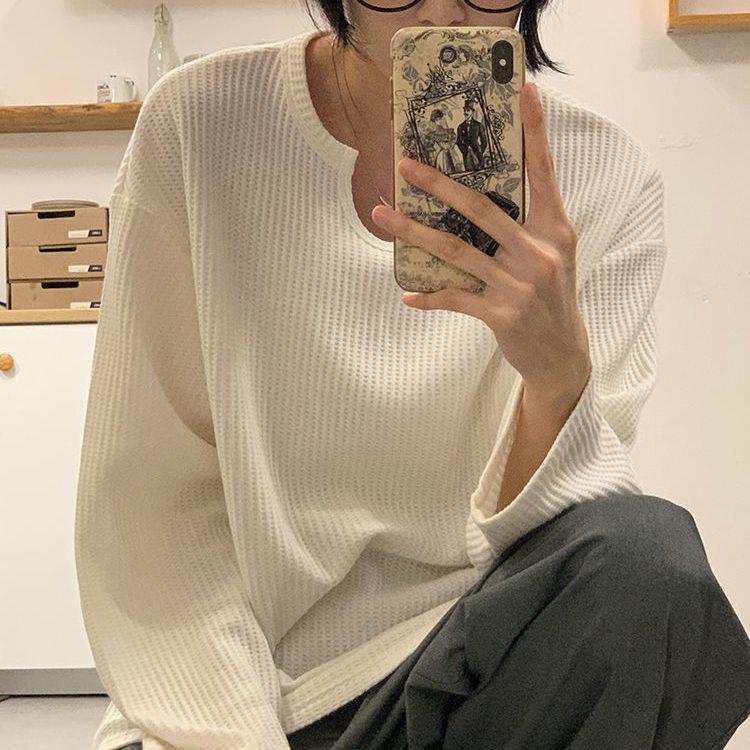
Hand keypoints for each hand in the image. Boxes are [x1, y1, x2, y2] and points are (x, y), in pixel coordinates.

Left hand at [372, 82, 591, 406]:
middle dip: (439, 184)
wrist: (563, 353)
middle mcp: (539, 252)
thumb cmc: (553, 296)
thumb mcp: (554, 253)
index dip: (536, 132)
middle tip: (405, 164)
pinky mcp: (501, 314)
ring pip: (456, 250)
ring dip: (414, 231)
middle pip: (482, 208)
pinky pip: (455, 299)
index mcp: (556, 229)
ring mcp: (519, 284)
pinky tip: (408, 294)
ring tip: (381, 214)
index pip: (543, 172)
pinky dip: (430, 296)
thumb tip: (482, 193)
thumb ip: (530, 223)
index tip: (525, 92)